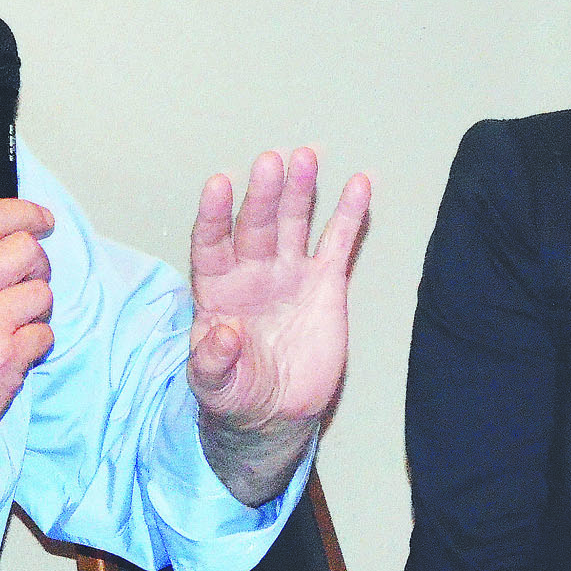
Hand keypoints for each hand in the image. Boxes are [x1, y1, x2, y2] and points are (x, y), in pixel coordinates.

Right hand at [0, 197, 57, 464]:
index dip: (27, 213)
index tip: (44, 220)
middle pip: (28, 251)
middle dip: (37, 267)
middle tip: (27, 285)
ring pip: (43, 294)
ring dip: (36, 311)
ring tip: (11, 330)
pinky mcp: (7, 357)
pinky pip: (45, 335)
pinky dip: (35, 346)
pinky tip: (10, 356)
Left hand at [186, 149, 371, 502]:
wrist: (277, 413)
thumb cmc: (236, 394)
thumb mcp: (215, 387)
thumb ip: (213, 362)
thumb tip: (220, 334)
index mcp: (218, 290)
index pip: (211, 245)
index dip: (214, 216)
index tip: (219, 186)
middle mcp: (252, 272)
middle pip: (257, 226)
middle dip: (264, 195)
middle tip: (271, 162)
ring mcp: (290, 273)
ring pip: (294, 223)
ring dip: (299, 190)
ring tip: (306, 157)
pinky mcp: (325, 283)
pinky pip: (338, 243)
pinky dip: (349, 214)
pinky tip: (358, 184)